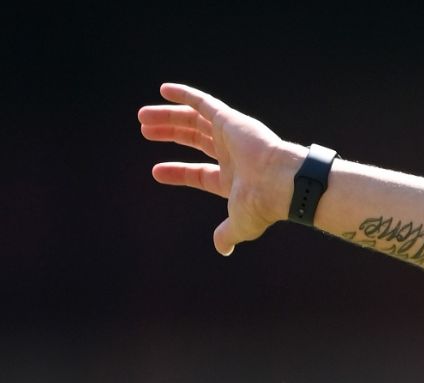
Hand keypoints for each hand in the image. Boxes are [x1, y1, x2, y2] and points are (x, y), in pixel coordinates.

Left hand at [137, 83, 305, 255]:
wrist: (280, 183)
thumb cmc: (262, 205)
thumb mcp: (240, 224)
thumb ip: (228, 234)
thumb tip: (222, 249)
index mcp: (232, 178)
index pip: (198, 172)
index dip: (177, 172)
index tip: (156, 171)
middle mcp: (231, 154)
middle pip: (194, 138)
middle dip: (169, 133)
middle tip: (145, 131)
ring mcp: (230, 135)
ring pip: (194, 120)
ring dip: (168, 116)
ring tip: (142, 117)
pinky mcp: (229, 119)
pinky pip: (203, 103)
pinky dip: (184, 95)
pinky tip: (163, 91)